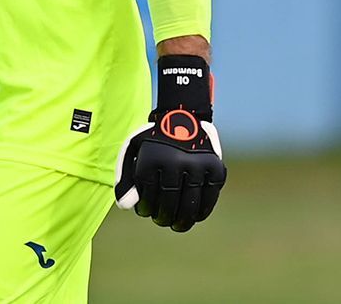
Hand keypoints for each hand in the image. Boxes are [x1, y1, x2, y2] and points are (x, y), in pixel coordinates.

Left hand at [115, 55, 226, 231]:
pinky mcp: (215, 167)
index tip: (146, 212)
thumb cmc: (154, 140)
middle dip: (164, 217)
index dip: (146, 209)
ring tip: (177, 225)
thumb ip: (126, 177)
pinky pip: (210, 196)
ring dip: (183, 220)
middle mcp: (175, 161)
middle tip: (162, 222)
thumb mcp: (133, 150)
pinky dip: (203, 211)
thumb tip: (126, 206)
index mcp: (152, 158)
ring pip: (190, 203)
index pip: (148, 196)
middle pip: (169, 202)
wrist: (182, 115)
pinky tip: (195, 217)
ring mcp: (197, 164)